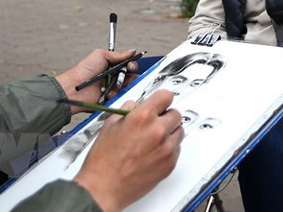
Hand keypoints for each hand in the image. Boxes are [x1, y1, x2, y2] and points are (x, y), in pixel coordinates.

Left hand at [56, 49, 140, 111]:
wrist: (74, 88)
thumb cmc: (83, 71)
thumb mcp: (100, 55)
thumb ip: (118, 54)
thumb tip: (131, 51)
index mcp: (111, 66)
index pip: (127, 64)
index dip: (131, 65)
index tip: (130, 65)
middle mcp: (113, 77)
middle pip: (130, 76)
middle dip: (130, 76)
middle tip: (124, 75)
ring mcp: (112, 89)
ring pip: (127, 87)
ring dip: (123, 85)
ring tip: (115, 85)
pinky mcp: (110, 99)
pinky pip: (121, 98)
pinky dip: (117, 95)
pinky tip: (110, 93)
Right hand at [74, 90, 183, 211]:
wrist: (103, 187)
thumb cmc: (103, 160)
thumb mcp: (110, 125)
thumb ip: (128, 110)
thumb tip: (137, 105)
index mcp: (143, 117)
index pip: (166, 96)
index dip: (161, 99)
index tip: (159, 103)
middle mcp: (158, 131)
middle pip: (176, 114)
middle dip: (165, 116)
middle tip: (153, 123)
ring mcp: (166, 148)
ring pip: (179, 131)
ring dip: (169, 132)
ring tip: (152, 140)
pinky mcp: (170, 164)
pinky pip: (177, 149)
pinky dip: (168, 148)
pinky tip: (153, 152)